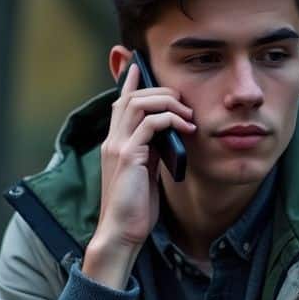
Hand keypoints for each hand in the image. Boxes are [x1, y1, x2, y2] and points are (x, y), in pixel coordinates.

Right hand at [82, 63, 194, 288]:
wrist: (121, 232)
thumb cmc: (135, 208)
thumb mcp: (145, 174)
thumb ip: (150, 152)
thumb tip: (167, 137)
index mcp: (114, 143)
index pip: (119, 103)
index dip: (130, 82)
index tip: (140, 66)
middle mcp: (111, 140)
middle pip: (130, 96)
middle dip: (159, 91)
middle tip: (183, 102)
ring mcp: (117, 146)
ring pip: (139, 103)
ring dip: (167, 103)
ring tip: (187, 115)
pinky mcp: (128, 156)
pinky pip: (149, 123)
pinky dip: (170, 120)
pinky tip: (186, 129)